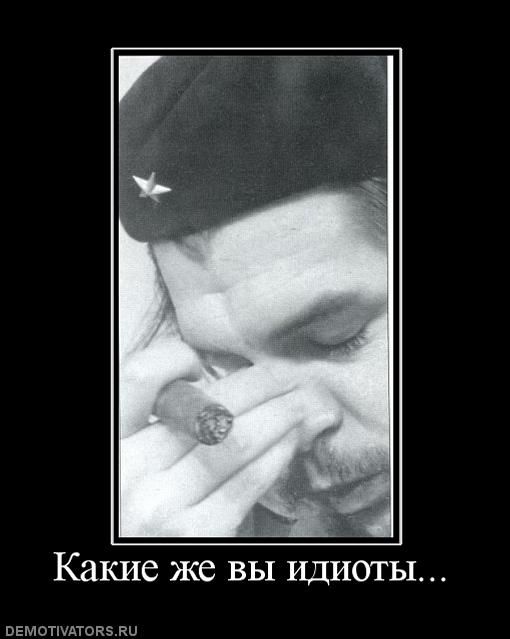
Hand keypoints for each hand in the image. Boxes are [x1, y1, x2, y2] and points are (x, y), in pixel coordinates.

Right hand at [120, 338, 336, 536]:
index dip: (175, 359)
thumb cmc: (149, 521)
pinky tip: (294, 441)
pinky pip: (248, 479)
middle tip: (286, 378)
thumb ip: (169, 434)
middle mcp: (128, 471)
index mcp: (113, 447)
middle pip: (204, 404)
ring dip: (280, 413)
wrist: (144, 580)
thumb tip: (223, 389)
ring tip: (304, 404)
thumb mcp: (144, 471)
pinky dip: (279, 452)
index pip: (139, 377)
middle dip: (257, 383)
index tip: (203, 365)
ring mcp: (160, 504)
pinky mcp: (197, 534)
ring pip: (234, 437)